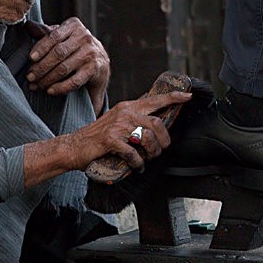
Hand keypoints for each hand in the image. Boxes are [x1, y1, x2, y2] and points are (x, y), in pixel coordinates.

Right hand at [21, 90, 190, 186]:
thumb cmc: (97, 137)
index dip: (173, 98)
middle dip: (164, 140)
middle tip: (161, 150)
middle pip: (157, 123)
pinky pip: (134, 153)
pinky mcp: (111, 140)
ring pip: (148, 138)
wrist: (74, 147)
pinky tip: (136, 166)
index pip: (155, 100)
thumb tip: (156, 128)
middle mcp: (124, 113)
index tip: (187, 97)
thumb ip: (134, 121)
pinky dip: (138, 163)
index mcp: (128, 107)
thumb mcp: (117, 122)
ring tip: (147, 159)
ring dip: (152, 153)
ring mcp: (117, 126)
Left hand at [26, 18, 109, 112]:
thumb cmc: (74, 48)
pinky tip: (50, 91)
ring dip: (47, 79)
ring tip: (36, 85)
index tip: (30, 58)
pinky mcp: (94, 69)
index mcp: (74, 26)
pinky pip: (75, 81)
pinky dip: (61, 87)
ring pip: (64, 68)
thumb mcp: (62, 37)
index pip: (54, 36)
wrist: (100, 63)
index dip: (41, 47)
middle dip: (41, 66)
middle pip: (58, 53)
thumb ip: (46, 33)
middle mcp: (84, 37)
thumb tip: (27, 26)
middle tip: (29, 77)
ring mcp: (90, 53)